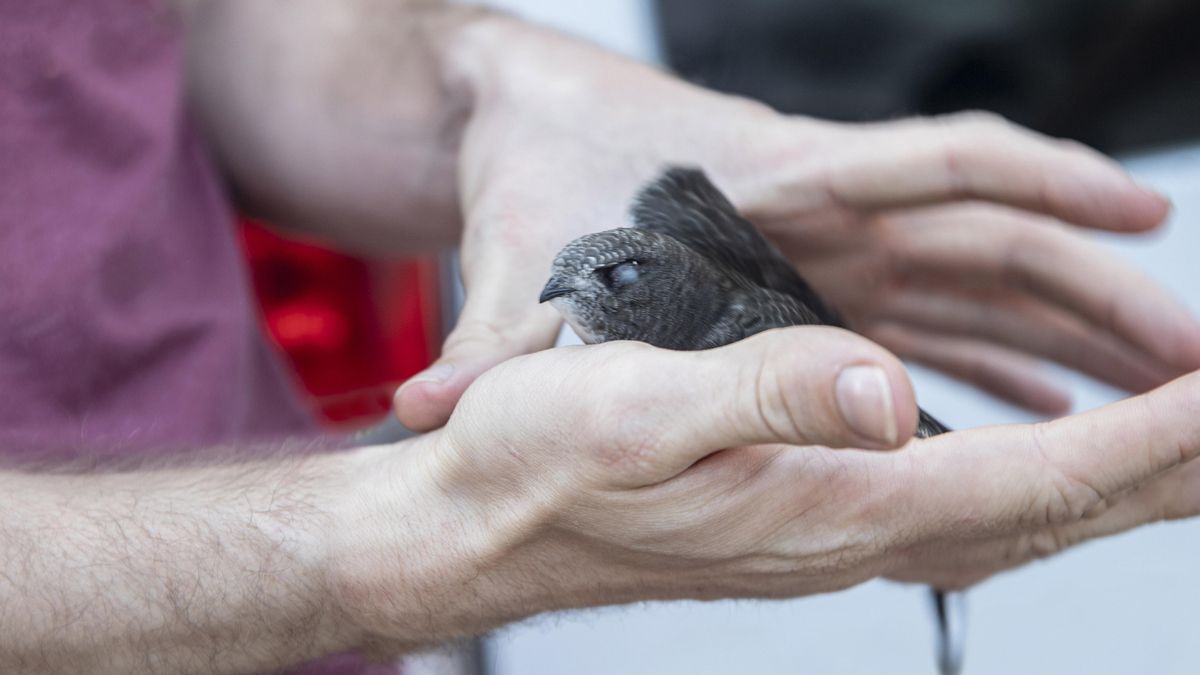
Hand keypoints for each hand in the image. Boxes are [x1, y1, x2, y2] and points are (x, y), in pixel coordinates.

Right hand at [343, 328, 1199, 643]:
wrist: (481, 526)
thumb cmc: (538, 468)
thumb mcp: (633, 407)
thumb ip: (763, 393)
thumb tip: (887, 389)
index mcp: (825, 504)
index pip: (1027, 481)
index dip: (1143, 442)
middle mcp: (847, 534)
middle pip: (1046, 515)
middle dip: (1164, 471)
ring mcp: (831, 535)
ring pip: (1014, 517)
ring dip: (1113, 482)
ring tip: (1187, 447)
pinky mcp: (808, 519)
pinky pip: (961, 509)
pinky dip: (1035, 483)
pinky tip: (1048, 468)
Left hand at [393, 15, 1199, 430]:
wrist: (507, 115)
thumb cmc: (527, 167)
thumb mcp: (518, 256)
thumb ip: (494, 336)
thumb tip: (430, 408)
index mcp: (773, 181)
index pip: (935, 168)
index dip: (1046, 187)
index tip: (1144, 217)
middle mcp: (817, 212)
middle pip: (989, 241)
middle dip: (1093, 293)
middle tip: (1192, 358)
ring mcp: (822, 247)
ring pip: (972, 287)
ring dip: (1065, 338)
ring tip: (1152, 391)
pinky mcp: (806, 279)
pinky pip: (919, 324)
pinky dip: (984, 363)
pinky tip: (1034, 408)